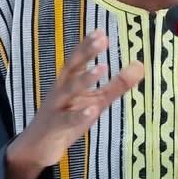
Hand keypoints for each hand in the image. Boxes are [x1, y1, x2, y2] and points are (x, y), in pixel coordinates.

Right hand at [4, 31, 144, 178]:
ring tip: (101, 68)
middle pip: (72, 68)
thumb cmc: (67, 119)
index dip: (88, 45)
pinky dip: (79, 115)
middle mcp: (60, 91)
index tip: (102, 31)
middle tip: (101, 39)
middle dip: (85, 53)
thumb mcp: (95, 101)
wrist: (37, 146)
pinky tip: (92, 110)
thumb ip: (116, 85)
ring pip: (69, 91)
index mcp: (68, 82)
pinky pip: (67, 120)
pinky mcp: (55, 127)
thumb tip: (140, 65)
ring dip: (85, 79)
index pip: (78, 60)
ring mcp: (56, 109)